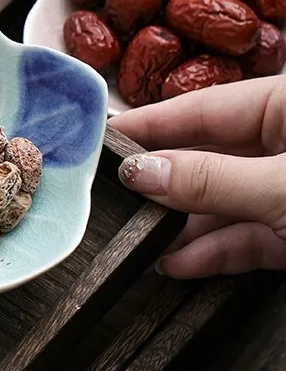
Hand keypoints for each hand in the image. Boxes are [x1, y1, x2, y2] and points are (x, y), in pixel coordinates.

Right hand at [113, 76, 285, 277]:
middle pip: (210, 158)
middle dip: (163, 184)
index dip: (151, 124)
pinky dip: (214, 252)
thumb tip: (142, 171)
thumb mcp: (281, 187)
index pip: (204, 108)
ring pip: (224, 204)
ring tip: (143, 241)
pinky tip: (179, 262)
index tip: (103, 137)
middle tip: (114, 196)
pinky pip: (247, 237)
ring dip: (183, 228)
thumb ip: (210, 180)